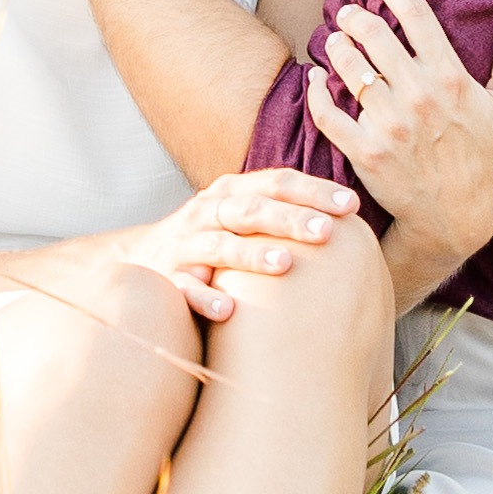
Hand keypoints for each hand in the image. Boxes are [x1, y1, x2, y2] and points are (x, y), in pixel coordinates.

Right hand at [108, 166, 365, 327]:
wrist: (140, 263)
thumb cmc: (212, 242)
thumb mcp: (241, 219)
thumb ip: (282, 213)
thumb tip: (352, 217)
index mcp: (231, 193)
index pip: (276, 183)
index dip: (313, 191)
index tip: (352, 205)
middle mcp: (207, 212)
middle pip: (251, 210)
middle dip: (290, 219)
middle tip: (326, 232)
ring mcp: (184, 245)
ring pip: (219, 245)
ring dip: (251, 254)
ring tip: (285, 264)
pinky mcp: (166, 281)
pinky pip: (184, 290)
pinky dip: (204, 299)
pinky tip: (228, 311)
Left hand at [303, 0, 492, 281]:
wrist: (455, 215)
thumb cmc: (482, 154)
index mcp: (450, 79)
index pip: (416, 16)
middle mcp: (418, 97)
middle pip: (373, 36)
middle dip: (354, 16)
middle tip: (347, 12)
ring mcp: (389, 125)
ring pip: (349, 68)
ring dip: (336, 46)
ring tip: (334, 40)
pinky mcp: (365, 151)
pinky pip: (328, 113)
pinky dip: (317, 90)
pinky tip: (316, 78)